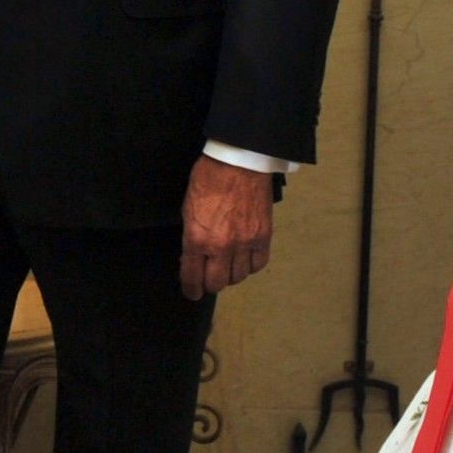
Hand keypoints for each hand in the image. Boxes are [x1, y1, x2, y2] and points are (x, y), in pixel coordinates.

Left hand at [180, 156, 273, 298]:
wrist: (239, 161)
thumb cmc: (208, 179)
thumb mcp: (188, 209)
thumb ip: (191, 237)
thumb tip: (193, 256)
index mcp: (197, 239)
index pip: (193, 277)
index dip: (191, 289)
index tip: (192, 292)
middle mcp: (221, 247)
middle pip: (217, 283)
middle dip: (210, 284)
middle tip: (208, 277)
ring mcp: (245, 243)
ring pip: (238, 276)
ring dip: (231, 275)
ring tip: (227, 266)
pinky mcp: (263, 236)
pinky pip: (258, 264)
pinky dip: (250, 265)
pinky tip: (245, 259)